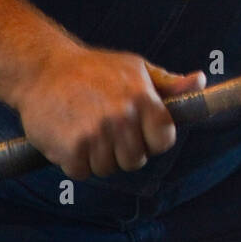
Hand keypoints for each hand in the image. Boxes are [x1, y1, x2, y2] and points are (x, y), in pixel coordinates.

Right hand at [10, 44, 204, 179]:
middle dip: (122, 151)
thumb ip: (168, 84)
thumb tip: (199, 81)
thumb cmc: (93, 69)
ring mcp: (96, 133)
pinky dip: (75, 162)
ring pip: (108, 169)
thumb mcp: (135, 68)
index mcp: (142, 97)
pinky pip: (82, 173)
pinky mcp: (70, 148)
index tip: (139, 132)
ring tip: (85, 130)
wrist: (41, 68)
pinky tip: (69, 138)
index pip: (164, 139)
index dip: (153, 140)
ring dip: (96, 157)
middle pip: (135, 160)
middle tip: (106, 130)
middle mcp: (122, 116)